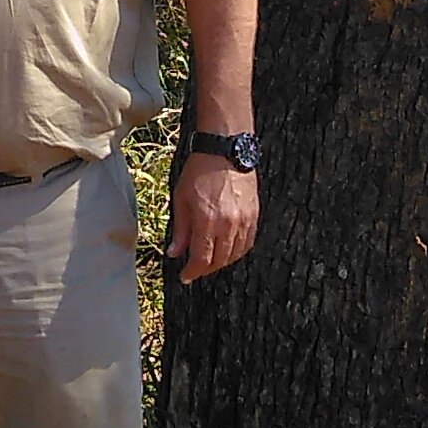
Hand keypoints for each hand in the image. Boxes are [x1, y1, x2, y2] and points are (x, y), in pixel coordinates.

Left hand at [167, 150, 259, 285]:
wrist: (226, 150)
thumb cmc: (199, 172)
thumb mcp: (181, 199)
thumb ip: (180, 230)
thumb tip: (174, 253)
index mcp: (207, 221)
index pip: (201, 259)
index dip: (192, 272)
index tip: (185, 276)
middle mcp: (228, 225)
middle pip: (219, 261)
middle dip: (205, 268)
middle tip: (195, 268)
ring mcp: (244, 221)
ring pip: (235, 255)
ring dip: (221, 262)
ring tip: (210, 259)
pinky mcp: (254, 216)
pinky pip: (248, 243)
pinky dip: (237, 251)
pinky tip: (228, 249)